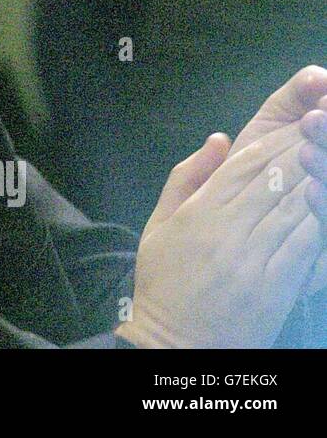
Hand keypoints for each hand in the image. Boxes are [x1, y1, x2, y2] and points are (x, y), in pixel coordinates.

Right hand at [118, 66, 326, 347]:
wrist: (177, 342)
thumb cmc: (164, 282)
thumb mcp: (158, 224)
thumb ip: (186, 178)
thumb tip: (218, 139)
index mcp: (197, 214)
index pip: (242, 165)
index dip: (273, 142)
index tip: (295, 125)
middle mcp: (226, 231)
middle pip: (273, 180)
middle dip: (302, 152)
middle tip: (321, 129)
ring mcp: (253, 259)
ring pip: (294, 208)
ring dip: (315, 180)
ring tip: (326, 158)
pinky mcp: (276, 286)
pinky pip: (305, 245)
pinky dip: (319, 220)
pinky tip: (324, 203)